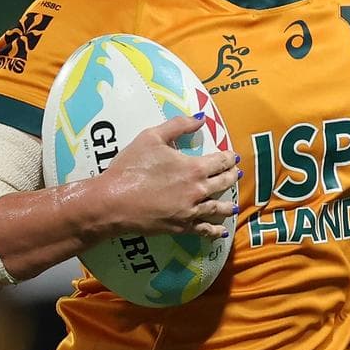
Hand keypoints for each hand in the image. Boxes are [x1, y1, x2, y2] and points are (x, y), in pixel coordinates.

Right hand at [99, 115, 238, 238]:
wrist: (113, 201)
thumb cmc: (131, 167)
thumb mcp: (152, 136)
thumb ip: (179, 125)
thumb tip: (202, 118)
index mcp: (194, 168)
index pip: (220, 161)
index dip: (228, 158)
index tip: (233, 157)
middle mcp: (198, 191)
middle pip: (223, 183)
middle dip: (232, 177)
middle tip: (236, 174)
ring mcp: (191, 212)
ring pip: (218, 208)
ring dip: (228, 204)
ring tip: (235, 204)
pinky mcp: (181, 227)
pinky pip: (204, 229)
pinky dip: (215, 230)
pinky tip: (221, 231)